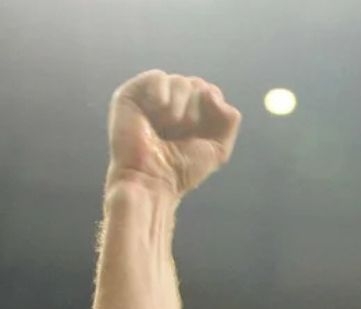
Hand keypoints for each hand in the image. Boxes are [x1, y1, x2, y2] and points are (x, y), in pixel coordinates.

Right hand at [106, 70, 241, 196]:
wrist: (152, 179)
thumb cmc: (182, 169)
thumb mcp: (219, 148)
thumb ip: (229, 119)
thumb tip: (211, 92)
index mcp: (191, 114)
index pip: (210, 93)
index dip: (212, 108)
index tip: (200, 132)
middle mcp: (172, 104)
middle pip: (197, 85)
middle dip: (196, 109)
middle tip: (181, 131)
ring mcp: (151, 99)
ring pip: (180, 81)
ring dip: (181, 105)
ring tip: (169, 124)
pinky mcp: (131, 95)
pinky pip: (157, 77)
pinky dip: (163, 91)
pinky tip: (161, 108)